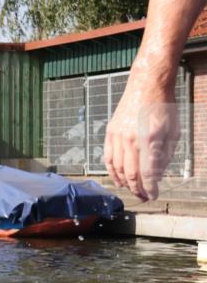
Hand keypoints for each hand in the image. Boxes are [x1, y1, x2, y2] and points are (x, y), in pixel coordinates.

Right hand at [103, 79, 178, 200]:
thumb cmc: (163, 107)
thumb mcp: (174, 131)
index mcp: (151, 139)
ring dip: (124, 182)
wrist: (146, 86)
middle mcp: (132, 140)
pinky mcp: (110, 132)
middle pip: (132, 173)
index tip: (153, 196)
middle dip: (137, 189)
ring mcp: (118, 136)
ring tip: (131, 190)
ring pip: (118, 168)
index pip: (148, 172)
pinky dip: (112, 170)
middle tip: (143, 197)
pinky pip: (109, 157)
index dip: (150, 188)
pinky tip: (118, 178)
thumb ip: (165, 154)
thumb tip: (157, 174)